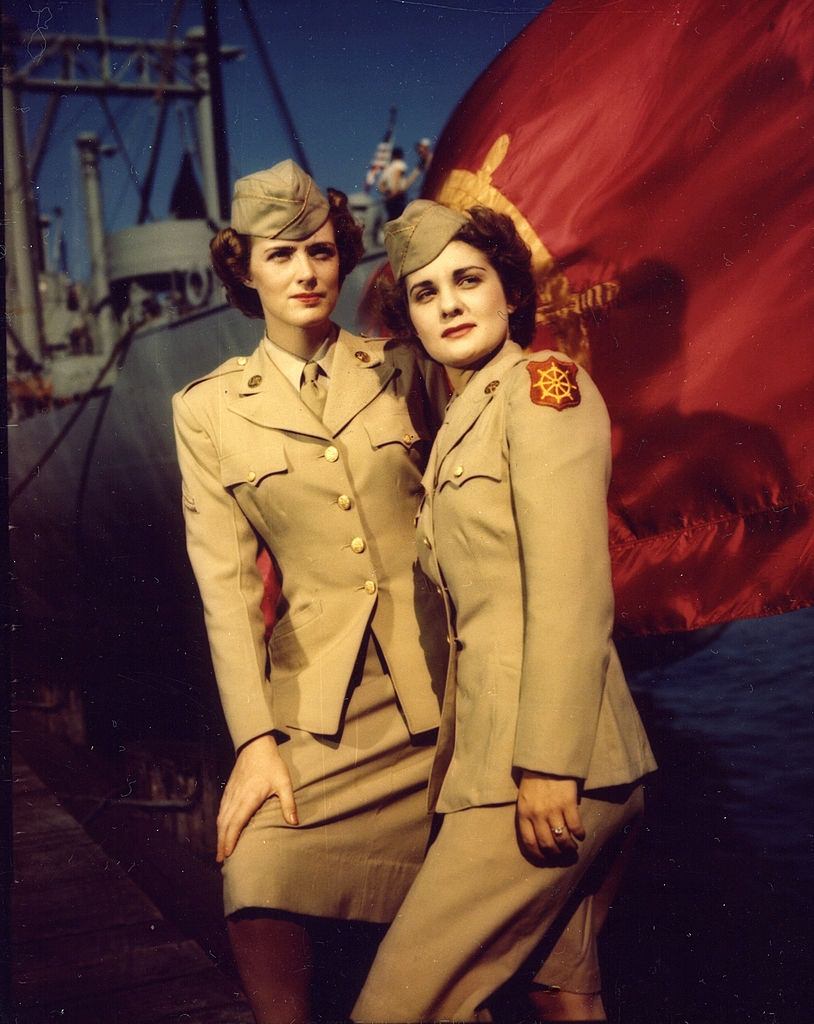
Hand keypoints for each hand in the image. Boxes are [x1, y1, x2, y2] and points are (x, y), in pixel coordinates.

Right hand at [216, 734, 297, 862]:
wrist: (256, 745)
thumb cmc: (271, 764)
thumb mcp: (284, 782)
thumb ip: (288, 803)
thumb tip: (294, 822)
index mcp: (248, 798)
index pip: (236, 823)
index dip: (230, 839)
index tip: (228, 854)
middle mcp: (236, 798)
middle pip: (225, 824)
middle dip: (222, 843)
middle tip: (221, 859)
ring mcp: (230, 793)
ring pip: (221, 818)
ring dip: (219, 835)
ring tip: (220, 850)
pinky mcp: (229, 790)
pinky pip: (221, 810)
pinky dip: (220, 823)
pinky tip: (221, 829)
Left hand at [516, 771, 585, 860]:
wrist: (546, 761)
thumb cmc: (533, 781)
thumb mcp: (524, 799)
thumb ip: (528, 817)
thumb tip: (537, 840)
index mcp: (524, 814)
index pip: (529, 842)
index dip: (538, 855)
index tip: (545, 859)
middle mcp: (537, 814)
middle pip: (548, 844)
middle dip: (556, 854)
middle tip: (563, 855)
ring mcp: (553, 809)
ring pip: (562, 839)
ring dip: (569, 847)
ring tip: (573, 848)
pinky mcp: (568, 803)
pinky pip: (575, 826)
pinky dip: (579, 834)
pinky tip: (581, 835)